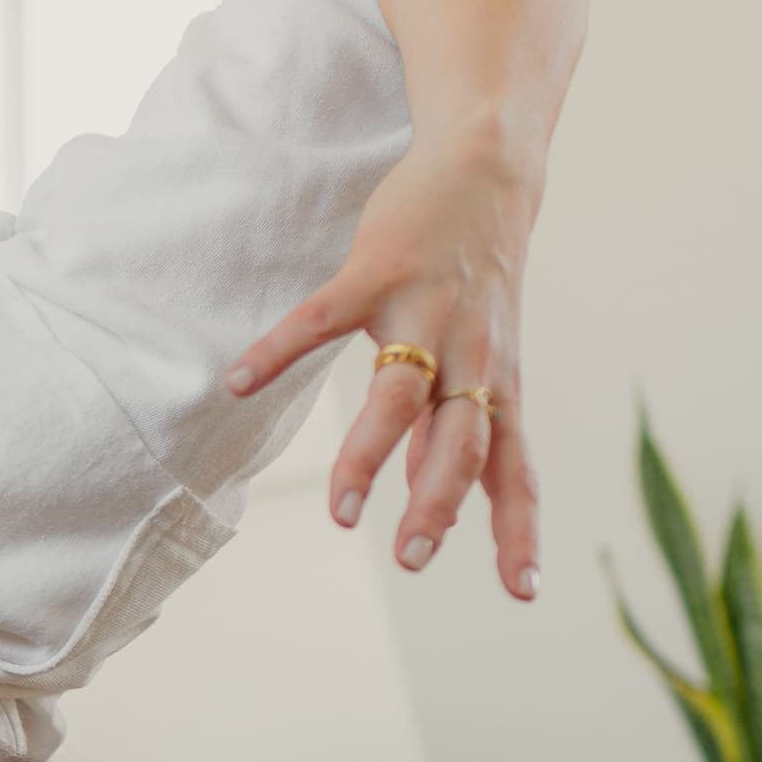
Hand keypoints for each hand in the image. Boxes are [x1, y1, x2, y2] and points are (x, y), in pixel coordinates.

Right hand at [224, 140, 542, 599]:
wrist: (489, 169)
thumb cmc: (481, 277)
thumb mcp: (488, 357)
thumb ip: (461, 425)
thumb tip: (434, 503)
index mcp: (497, 383)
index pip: (513, 468)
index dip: (519, 529)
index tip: (523, 593)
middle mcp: (471, 355)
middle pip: (461, 441)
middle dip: (437, 503)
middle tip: (410, 560)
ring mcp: (424, 312)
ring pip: (399, 395)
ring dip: (369, 457)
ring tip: (341, 511)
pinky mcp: (377, 271)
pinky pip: (321, 319)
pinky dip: (278, 352)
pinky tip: (238, 383)